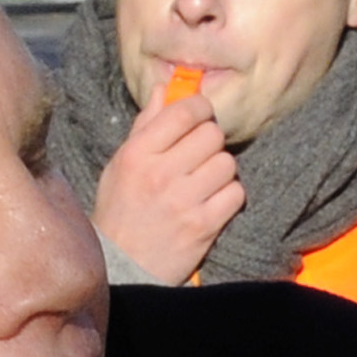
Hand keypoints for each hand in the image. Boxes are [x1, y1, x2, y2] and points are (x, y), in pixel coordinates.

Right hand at [93, 78, 244, 282]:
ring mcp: (183, 201)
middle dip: (210, 142)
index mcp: (137, 154)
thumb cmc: (120, 211)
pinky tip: (213, 202)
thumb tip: (165, 89)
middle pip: (211, 135)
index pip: (183, 112)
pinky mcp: (203, 226)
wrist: (122, 267)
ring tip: (206, 181)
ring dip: (221, 170)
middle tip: (201, 156)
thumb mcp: (120, 166)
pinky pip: (236, 194)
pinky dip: (229, 196)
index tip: (200, 116)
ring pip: (227, 164)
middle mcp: (160, 174)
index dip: (199, 109)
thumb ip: (145, 127)